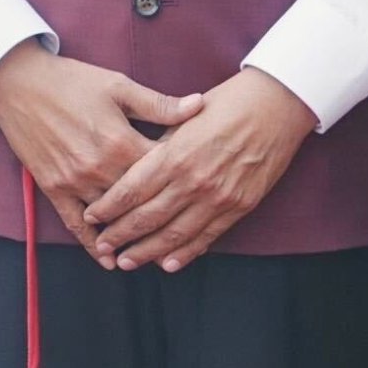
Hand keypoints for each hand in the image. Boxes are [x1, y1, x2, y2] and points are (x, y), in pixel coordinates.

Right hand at [0, 44, 193, 256]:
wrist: (18, 82)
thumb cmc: (71, 80)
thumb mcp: (118, 86)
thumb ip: (158, 104)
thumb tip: (199, 106)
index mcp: (120, 140)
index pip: (162, 170)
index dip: (184, 179)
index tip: (200, 187)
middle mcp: (100, 167)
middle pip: (140, 201)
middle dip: (164, 214)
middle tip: (189, 229)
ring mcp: (75, 181)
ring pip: (112, 218)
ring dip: (133, 236)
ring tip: (159, 252)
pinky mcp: (54, 188)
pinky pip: (76, 224)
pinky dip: (93, 245)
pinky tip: (110, 261)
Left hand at [85, 64, 316, 271]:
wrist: (277, 105)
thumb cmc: (227, 103)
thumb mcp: (184, 118)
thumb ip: (158, 145)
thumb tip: (132, 166)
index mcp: (174, 154)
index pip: (131, 190)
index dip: (108, 208)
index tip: (91, 218)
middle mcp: (193, 180)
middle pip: (147, 217)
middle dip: (120, 235)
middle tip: (102, 246)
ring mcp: (217, 196)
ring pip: (174, 234)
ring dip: (147, 251)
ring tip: (127, 262)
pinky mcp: (239, 206)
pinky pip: (207, 236)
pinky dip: (185, 253)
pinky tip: (168, 264)